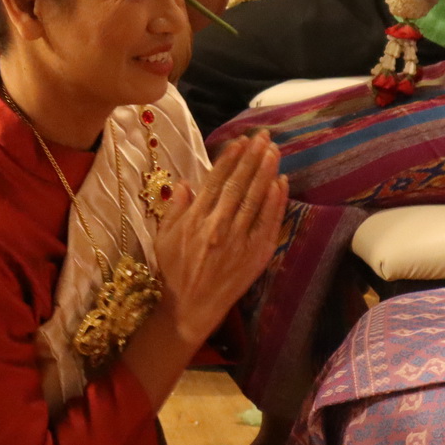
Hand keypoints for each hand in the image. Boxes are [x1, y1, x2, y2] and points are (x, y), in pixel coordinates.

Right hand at [154, 134, 287, 339]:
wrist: (190, 308)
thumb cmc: (174, 272)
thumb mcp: (163, 237)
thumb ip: (174, 208)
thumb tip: (185, 183)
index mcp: (196, 219)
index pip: (216, 181)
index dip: (230, 159)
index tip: (240, 141)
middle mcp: (219, 226)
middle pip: (239, 184)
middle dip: (252, 157)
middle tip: (263, 136)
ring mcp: (240, 241)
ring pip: (256, 199)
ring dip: (266, 172)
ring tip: (274, 151)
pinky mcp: (255, 255)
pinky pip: (268, 223)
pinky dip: (275, 202)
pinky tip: (280, 183)